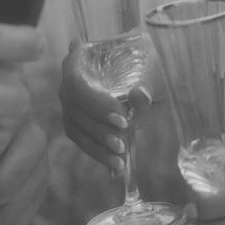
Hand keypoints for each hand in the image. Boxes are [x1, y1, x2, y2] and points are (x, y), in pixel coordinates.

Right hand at [58, 40, 149, 177]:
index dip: (96, 103)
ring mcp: (69, 99)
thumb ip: (151, 79)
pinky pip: (80, 139)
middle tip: (123, 144)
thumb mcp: (156, 66)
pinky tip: (114, 167)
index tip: (122, 118)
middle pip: (74, 107)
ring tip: (120, 159)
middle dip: (99, 128)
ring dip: (97, 145)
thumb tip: (138, 94)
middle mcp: (70, 77)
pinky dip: (97, 153)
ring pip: (75, 126)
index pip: (77, 82)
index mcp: (83, 56)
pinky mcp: (76, 120)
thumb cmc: (147, 61)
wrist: (145, 66)